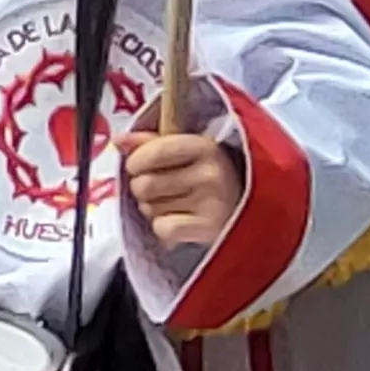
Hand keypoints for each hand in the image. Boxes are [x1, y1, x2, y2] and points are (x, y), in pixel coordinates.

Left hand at [123, 129, 243, 251]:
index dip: (136, 161)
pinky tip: (179, 220)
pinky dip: (164, 227)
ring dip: (153, 208)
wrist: (251, 206)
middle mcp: (210, 174)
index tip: (138, 166)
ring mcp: (211, 203)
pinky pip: (162, 228)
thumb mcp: (188, 150)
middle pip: (144, 184)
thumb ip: (151, 143)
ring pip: (150, 208)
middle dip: (143, 188)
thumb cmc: (210, 175)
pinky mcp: (209, 229)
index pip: (154, 152)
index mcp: (205, 147)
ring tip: (172, 203)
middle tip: (159, 188)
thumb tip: (119, 141)